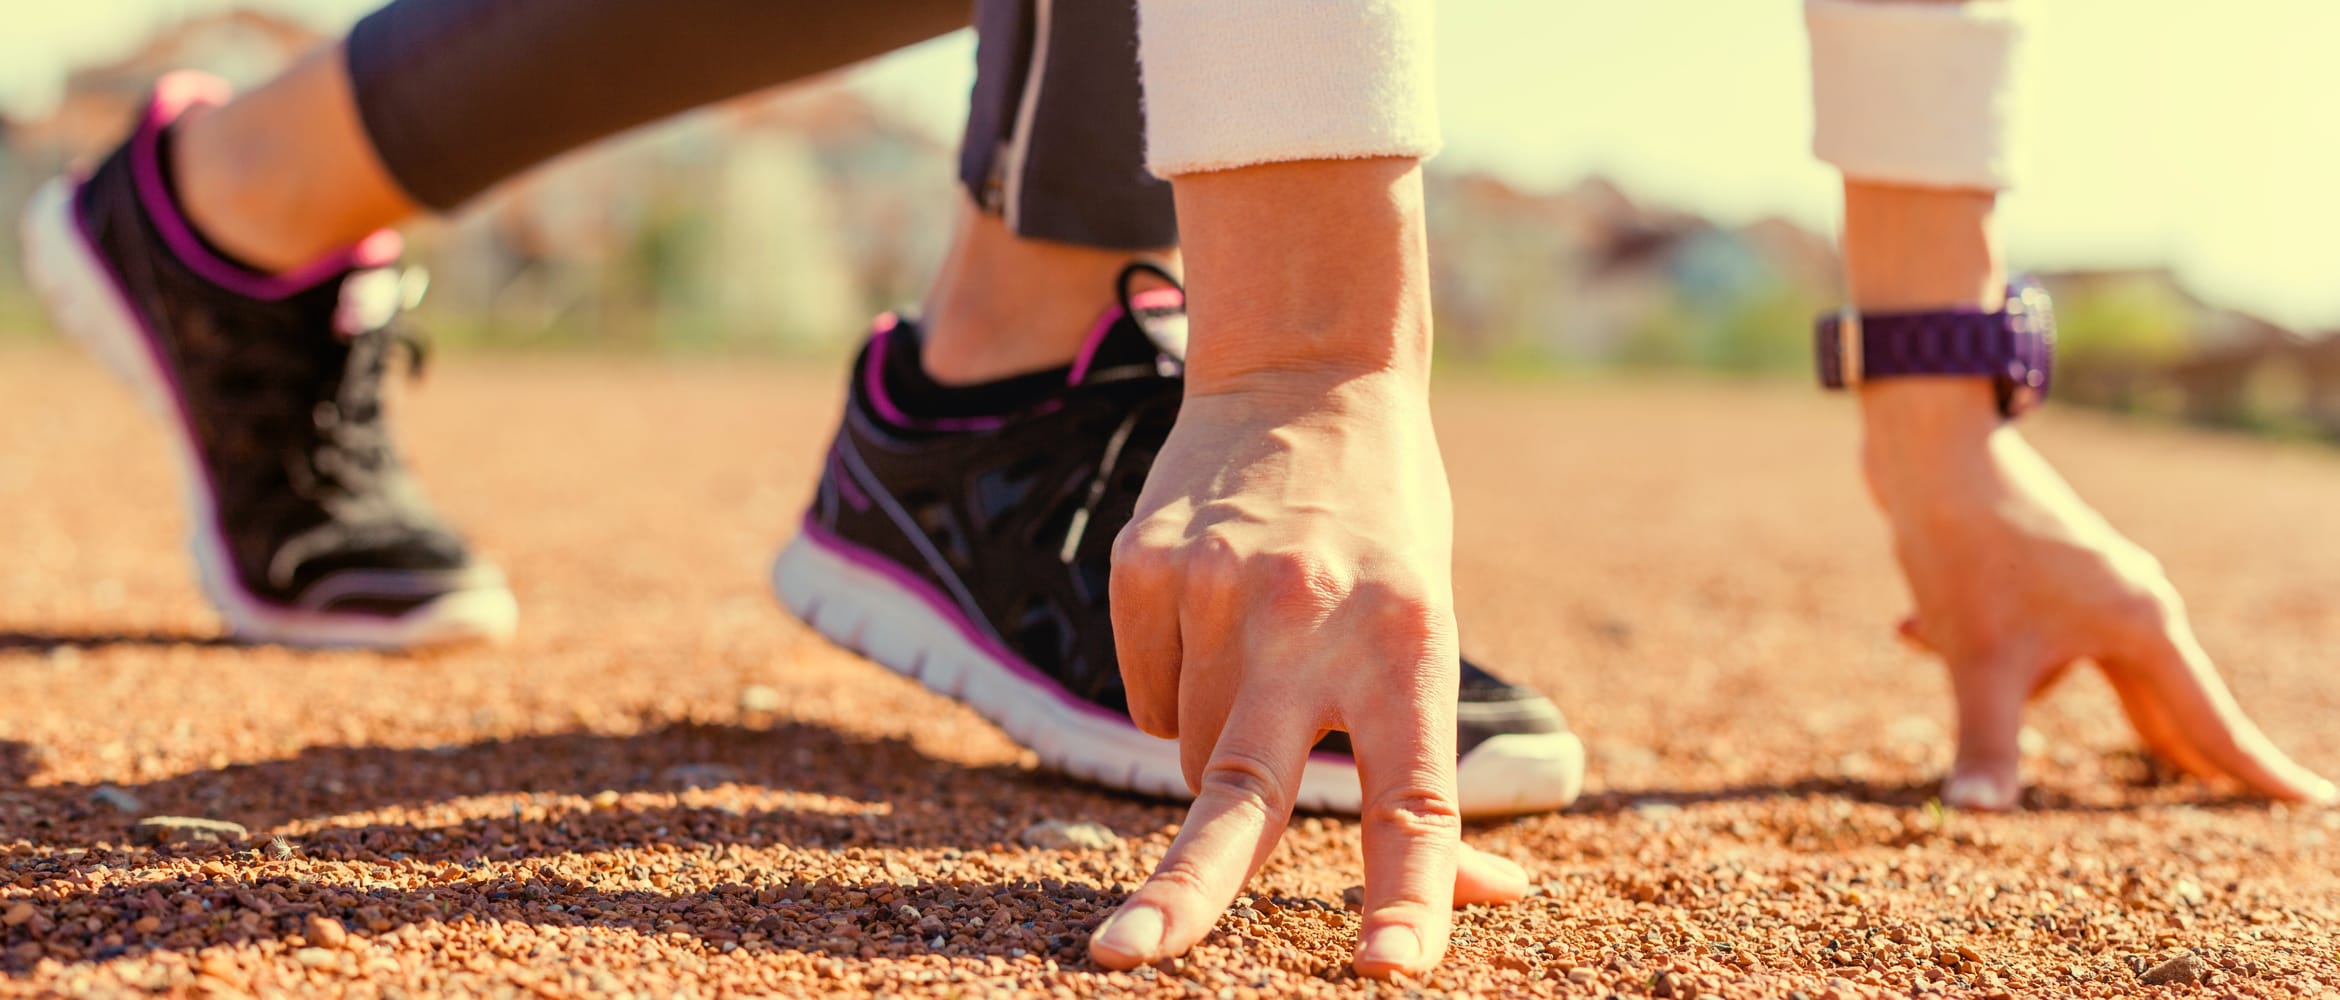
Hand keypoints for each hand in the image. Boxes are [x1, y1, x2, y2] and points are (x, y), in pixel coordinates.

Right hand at [1089, 374, 1527, 976]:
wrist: (1305, 373)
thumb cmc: (1388, 531)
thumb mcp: (1434, 629)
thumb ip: (1433, 760)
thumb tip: (1495, 896)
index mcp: (1407, 641)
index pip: (1414, 796)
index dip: (1408, 893)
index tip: (1392, 972)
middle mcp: (1307, 618)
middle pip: (1238, 792)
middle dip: (1185, 891)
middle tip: (1127, 956)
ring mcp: (1212, 591)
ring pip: (1190, 759)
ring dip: (1221, 757)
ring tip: (1262, 666)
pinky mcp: (1142, 569)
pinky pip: (1146, 698)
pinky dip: (1176, 695)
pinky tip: (1213, 623)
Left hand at [1861, 381, 2335, 809]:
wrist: (1929, 449)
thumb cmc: (1965, 549)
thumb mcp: (1976, 658)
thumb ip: (1986, 741)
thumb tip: (1976, 812)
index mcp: (2143, 627)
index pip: (2211, 722)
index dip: (2255, 773)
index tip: (2312, 805)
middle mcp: (2131, 600)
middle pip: (2155, 698)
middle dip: (2161, 744)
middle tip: (2219, 792)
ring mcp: (2088, 581)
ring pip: (2055, 665)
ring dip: (1990, 670)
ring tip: (1922, 630)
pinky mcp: (2039, 567)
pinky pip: (2011, 634)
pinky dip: (1961, 638)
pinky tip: (1906, 625)